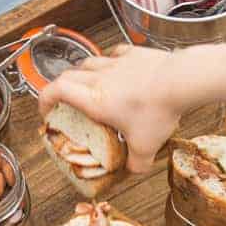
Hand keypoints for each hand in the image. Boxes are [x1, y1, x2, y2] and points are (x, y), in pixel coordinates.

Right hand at [38, 44, 185, 172]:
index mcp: (94, 100)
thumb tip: (133, 171)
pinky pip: (112, 54)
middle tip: (65, 102)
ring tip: (87, 85)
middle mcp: (99, 78)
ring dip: (81, 73)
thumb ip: (137, 162)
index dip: (44, 99)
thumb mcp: (146, 146)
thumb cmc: (158, 110)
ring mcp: (115, 63)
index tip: (46, 111)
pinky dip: (108, 61)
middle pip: (67, 75)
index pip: (55, 90)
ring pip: (87, 62)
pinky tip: (115, 68)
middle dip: (60, 88)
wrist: (181, 80)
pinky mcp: (132, 54)